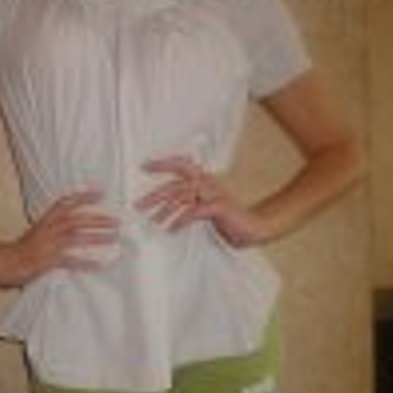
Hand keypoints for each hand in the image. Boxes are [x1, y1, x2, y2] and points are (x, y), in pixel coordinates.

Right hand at [0, 190, 119, 288]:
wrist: (1, 262)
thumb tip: (72, 223)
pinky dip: (87, 262)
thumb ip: (53, 225)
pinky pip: (71, 261)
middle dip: (98, 219)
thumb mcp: (37, 231)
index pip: (65, 203)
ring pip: (77, 237)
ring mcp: (48, 245)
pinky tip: (102, 264)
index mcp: (45, 220)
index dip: (84, 196)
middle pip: (77, 220)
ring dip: (97, 236)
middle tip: (118, 221)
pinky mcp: (48, 261)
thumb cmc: (20, 249)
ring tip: (115, 237)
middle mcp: (48, 230)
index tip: (101, 193)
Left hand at [135, 156, 274, 247]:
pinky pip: (194, 211)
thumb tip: (160, 206)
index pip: (181, 165)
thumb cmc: (226, 218)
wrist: (253, 228)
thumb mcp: (203, 206)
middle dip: (155, 194)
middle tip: (138, 205)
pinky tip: (172, 229)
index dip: (163, 164)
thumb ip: (187, 201)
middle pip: (176, 183)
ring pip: (183, 196)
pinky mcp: (220, 206)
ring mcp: (215, 192)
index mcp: (204, 179)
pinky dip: (181, 220)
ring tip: (153, 221)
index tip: (143, 166)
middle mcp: (208, 181)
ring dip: (165, 210)